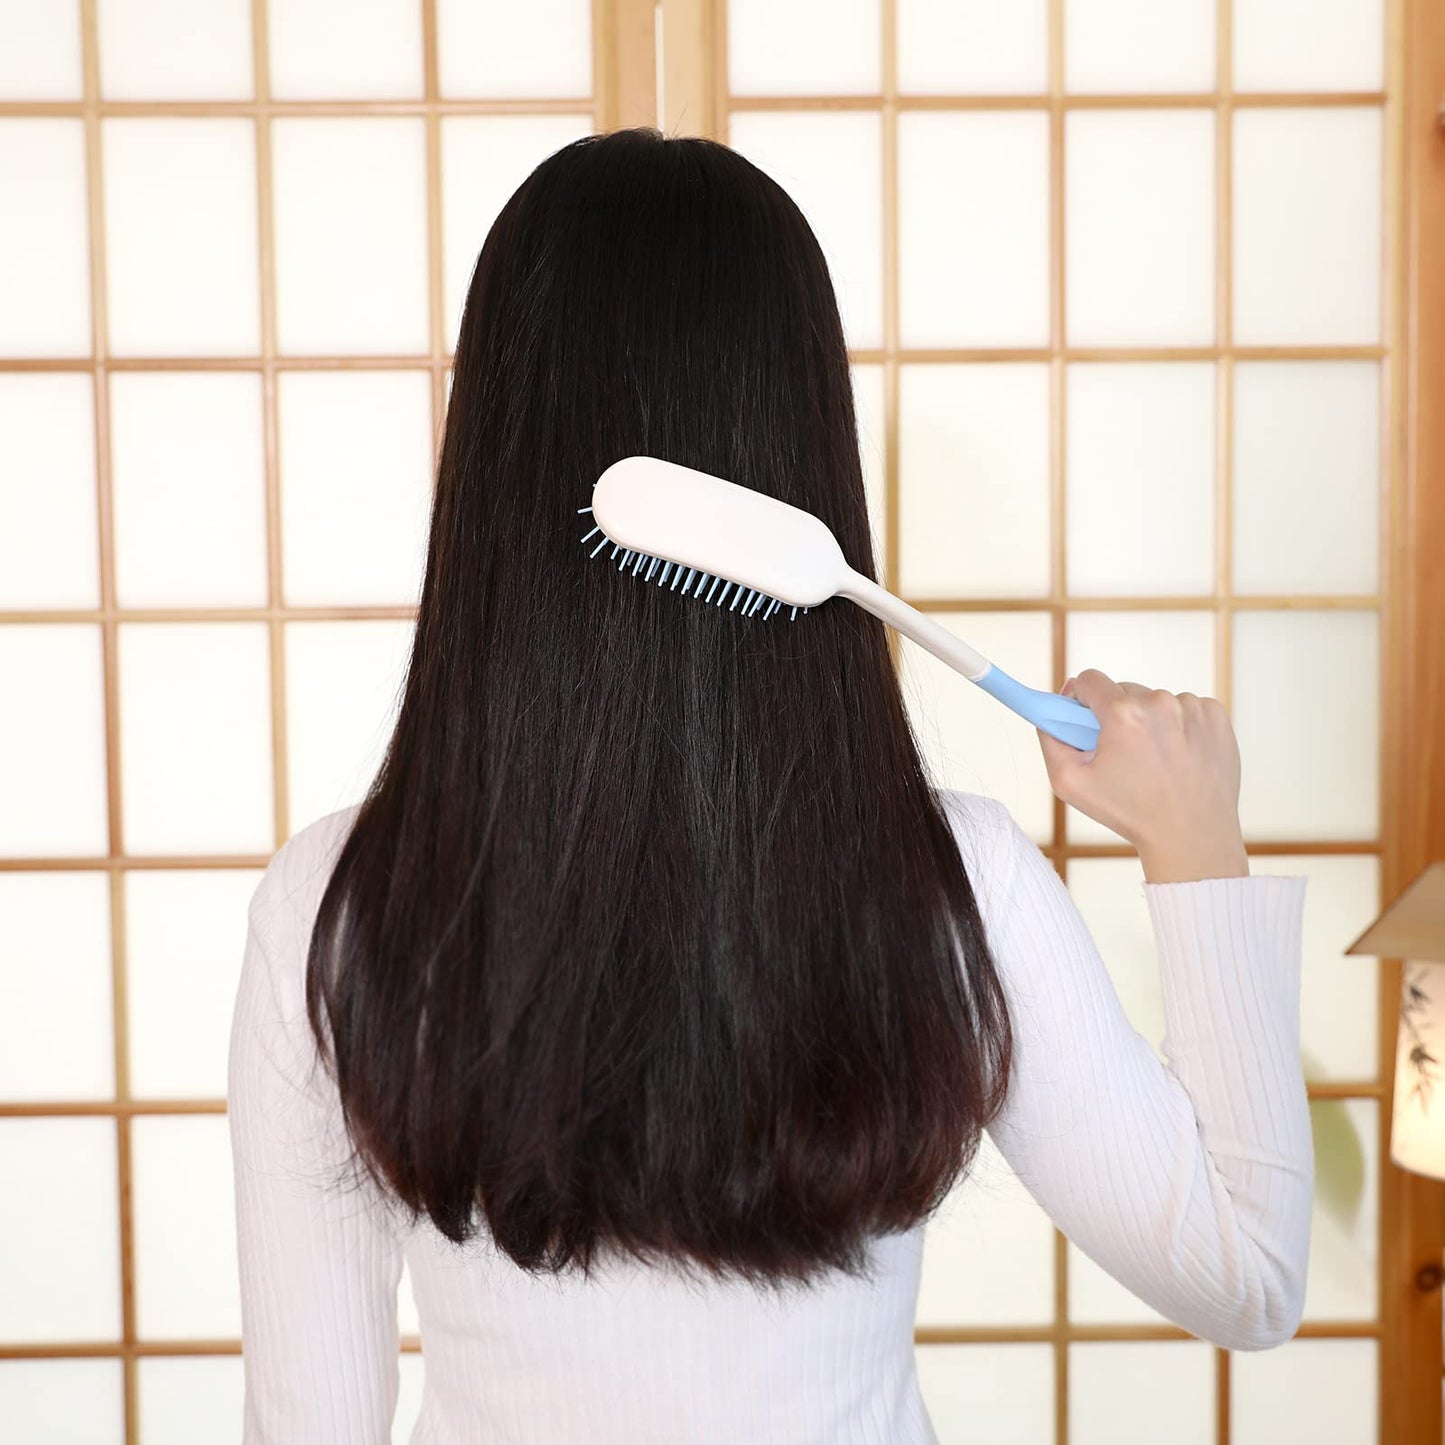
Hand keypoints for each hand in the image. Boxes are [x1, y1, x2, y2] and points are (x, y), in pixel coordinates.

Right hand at [1037, 669, 1249, 883]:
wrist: (1191, 835)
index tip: (1083, 718)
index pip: (1090, 680)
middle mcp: (1160, 702)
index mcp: (1123, 714)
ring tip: (1154, 760)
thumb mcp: (1070, 784)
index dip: (1080, 699)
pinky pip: (1185, 708)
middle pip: (1123, 691)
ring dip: (1148, 721)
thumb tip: (1049, 715)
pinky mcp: (1216, 716)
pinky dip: (1178, 726)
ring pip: (1155, 701)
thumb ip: (1050, 741)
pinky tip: (1177, 756)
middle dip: (1115, 715)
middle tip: (1120, 751)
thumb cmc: (1131, 813)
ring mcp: (1193, 707)